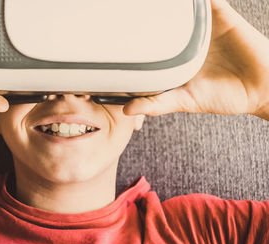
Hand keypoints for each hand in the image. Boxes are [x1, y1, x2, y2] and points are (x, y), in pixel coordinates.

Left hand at [123, 0, 268, 120]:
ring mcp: (200, 28)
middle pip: (159, 22)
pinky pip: (204, 1)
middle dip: (144, 14)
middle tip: (122, 7)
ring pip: (177, 9)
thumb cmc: (224, 97)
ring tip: (143, 1)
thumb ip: (157, 104)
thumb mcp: (185, 101)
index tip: (112, 36)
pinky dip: (193, 0)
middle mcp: (184, 42)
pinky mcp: (219, 16)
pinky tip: (181, 1)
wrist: (262, 87)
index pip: (148, 47)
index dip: (132, 41)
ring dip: (165, 5)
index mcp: (174, 60)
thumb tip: (127, 109)